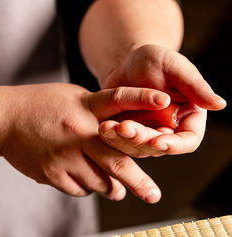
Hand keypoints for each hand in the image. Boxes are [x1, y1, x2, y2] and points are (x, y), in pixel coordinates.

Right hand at [0, 84, 169, 202]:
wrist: (7, 118)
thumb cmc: (44, 105)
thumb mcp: (75, 99)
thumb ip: (100, 113)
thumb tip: (122, 131)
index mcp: (86, 107)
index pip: (119, 98)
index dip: (143, 98)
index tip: (166, 101)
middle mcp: (79, 132)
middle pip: (117, 161)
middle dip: (139, 181)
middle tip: (154, 196)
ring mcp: (65, 156)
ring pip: (101, 183)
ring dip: (114, 187)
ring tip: (120, 188)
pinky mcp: (52, 174)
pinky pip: (81, 189)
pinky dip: (90, 188)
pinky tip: (89, 179)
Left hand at [100, 45, 225, 154]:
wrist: (128, 62)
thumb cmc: (154, 60)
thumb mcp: (175, 67)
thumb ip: (195, 86)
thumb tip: (220, 104)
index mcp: (187, 116)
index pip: (188, 140)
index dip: (175, 145)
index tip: (159, 141)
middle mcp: (168, 128)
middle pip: (159, 146)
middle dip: (142, 140)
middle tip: (125, 128)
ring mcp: (147, 131)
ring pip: (138, 147)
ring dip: (124, 140)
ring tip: (109, 127)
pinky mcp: (129, 131)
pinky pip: (121, 141)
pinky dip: (112, 137)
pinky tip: (103, 128)